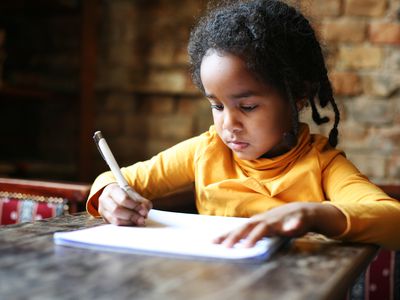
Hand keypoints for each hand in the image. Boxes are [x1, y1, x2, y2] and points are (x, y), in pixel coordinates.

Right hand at [98, 183, 152, 225]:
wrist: (114, 195)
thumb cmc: (124, 194)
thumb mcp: (134, 194)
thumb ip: (142, 202)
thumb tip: (145, 212)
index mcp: (112, 189)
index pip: (123, 199)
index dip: (134, 206)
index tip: (143, 211)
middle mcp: (104, 199)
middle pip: (117, 210)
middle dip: (132, 215)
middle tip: (142, 218)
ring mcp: (103, 210)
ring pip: (115, 220)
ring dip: (130, 222)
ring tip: (139, 220)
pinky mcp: (105, 219)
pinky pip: (115, 225)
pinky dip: (126, 224)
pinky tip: (132, 222)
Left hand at [214, 202, 345, 247]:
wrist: (306, 211)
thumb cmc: (282, 221)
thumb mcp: (266, 227)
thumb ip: (253, 233)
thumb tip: (233, 240)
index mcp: (258, 221)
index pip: (239, 228)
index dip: (226, 235)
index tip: (213, 243)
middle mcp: (267, 219)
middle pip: (248, 227)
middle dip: (236, 237)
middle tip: (225, 248)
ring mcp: (281, 219)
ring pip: (268, 226)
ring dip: (257, 235)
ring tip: (248, 245)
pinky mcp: (297, 219)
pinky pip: (296, 222)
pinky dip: (293, 225)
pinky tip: (291, 230)